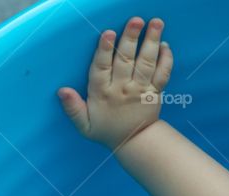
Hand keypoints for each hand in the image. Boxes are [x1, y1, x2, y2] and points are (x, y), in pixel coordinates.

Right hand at [57, 16, 172, 149]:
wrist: (135, 143)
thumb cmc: (107, 130)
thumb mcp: (84, 125)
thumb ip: (73, 108)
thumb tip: (62, 91)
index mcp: (102, 93)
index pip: (102, 68)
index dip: (105, 50)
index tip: (109, 33)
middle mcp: (123, 89)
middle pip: (126, 60)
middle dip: (131, 38)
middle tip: (136, 20)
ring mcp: (141, 90)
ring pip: (146, 63)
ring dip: (151, 41)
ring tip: (156, 23)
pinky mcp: (155, 92)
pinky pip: (162, 75)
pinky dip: (166, 59)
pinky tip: (166, 45)